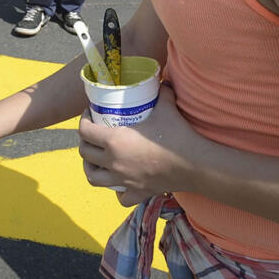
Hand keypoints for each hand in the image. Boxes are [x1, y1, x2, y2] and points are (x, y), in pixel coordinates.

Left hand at [77, 87, 202, 205]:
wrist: (196, 164)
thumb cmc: (177, 135)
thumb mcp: (166, 107)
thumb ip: (161, 92)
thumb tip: (162, 81)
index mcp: (114, 140)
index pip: (84, 131)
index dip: (82, 120)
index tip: (89, 114)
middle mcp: (114, 162)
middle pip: (84, 153)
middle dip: (84, 142)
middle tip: (92, 135)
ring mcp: (123, 180)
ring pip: (93, 177)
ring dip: (91, 167)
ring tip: (96, 160)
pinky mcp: (137, 192)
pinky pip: (120, 196)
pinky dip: (117, 191)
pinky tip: (120, 182)